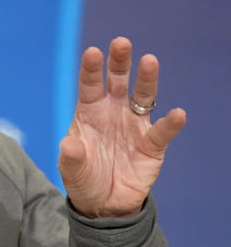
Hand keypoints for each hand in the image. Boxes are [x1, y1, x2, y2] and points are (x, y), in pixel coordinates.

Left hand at [58, 37, 186, 216]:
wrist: (104, 204)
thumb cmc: (84, 178)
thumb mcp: (71, 170)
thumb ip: (71, 157)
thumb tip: (68, 144)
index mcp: (89, 112)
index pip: (89, 85)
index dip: (91, 69)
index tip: (92, 52)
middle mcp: (113, 112)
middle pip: (117, 81)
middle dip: (119, 62)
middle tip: (121, 42)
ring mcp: (134, 126)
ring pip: (143, 97)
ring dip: (146, 79)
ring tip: (149, 61)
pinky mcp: (152, 145)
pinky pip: (162, 131)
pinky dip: (170, 123)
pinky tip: (177, 114)